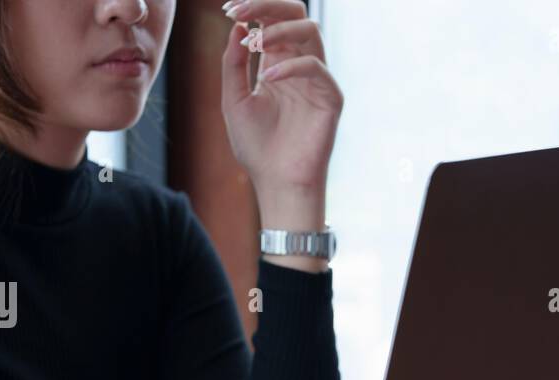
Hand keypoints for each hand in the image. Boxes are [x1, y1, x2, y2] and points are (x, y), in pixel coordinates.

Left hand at [220, 0, 342, 199]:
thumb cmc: (256, 147)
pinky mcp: (330, 97)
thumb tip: (238, 25)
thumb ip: (233, 63)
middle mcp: (299, 65)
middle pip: (296, 13)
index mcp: (277, 63)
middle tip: (242, 11)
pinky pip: (315, 67)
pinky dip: (289, 66)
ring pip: (310, 30)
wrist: (276, 182)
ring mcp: (317, 80)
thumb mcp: (234, 99)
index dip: (254, 7)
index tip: (228, 9)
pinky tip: (266, 79)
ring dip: (277, 30)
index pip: (272, 19)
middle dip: (268, 5)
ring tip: (252, 43)